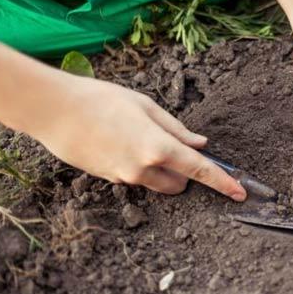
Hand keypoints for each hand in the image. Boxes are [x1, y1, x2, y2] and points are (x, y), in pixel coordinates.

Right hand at [0, 38, 245, 199]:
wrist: (53, 111)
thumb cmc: (101, 100)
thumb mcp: (145, 106)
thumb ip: (176, 129)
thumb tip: (200, 144)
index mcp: (158, 147)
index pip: (200, 170)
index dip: (223, 182)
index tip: (239, 193)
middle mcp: (144, 169)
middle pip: (180, 184)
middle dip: (184, 172)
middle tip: (171, 145)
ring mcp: (125, 178)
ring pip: (157, 183)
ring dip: (162, 170)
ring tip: (138, 138)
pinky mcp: (109, 180)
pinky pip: (136, 178)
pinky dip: (139, 167)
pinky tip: (120, 142)